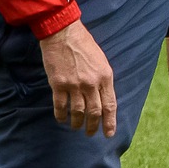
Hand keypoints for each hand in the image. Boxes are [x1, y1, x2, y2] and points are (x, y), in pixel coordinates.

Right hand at [39, 21, 116, 136]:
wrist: (64, 33)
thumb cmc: (84, 45)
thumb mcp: (101, 61)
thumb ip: (102, 79)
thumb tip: (102, 97)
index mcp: (105, 76)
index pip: (110, 104)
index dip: (109, 121)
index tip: (109, 133)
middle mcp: (91, 83)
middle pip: (94, 112)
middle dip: (93, 126)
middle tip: (90, 134)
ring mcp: (74, 85)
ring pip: (78, 112)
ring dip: (77, 123)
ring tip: (76, 127)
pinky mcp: (59, 84)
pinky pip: (60, 106)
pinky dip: (61, 115)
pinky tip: (62, 119)